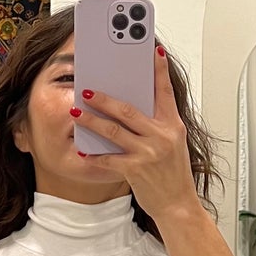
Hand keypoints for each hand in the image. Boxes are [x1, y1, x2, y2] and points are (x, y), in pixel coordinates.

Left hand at [71, 43, 200, 223]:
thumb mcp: (173, 143)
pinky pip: (109, 158)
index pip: (165, 92)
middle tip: (87, 89)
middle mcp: (162, 136)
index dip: (159, 70)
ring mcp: (149, 152)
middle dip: (104, 98)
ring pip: (114, 130)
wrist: (178, 205)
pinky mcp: (136, 169)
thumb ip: (156, 124)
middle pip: (128, 109)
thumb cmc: (174, 174)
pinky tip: (82, 149)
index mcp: (173, 125)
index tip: (153, 51)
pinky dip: (93, 154)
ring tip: (76, 112)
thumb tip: (133, 107)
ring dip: (92, 120)